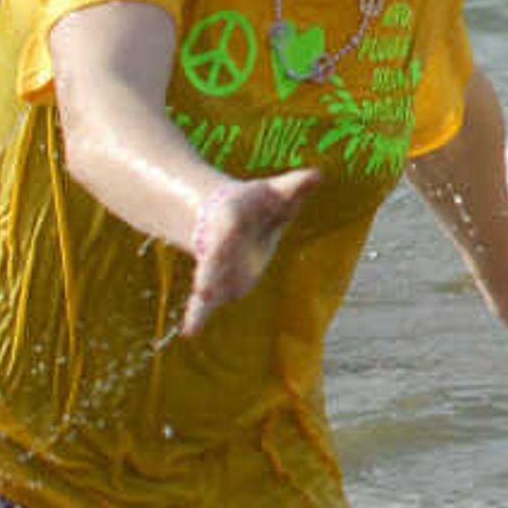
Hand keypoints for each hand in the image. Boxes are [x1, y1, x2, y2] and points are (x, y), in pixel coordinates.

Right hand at [180, 169, 318, 337]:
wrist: (222, 218)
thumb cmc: (256, 204)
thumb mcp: (275, 191)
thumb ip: (295, 186)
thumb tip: (318, 174)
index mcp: (231, 219)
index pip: (231, 227)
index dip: (230, 230)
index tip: (226, 230)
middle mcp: (218, 245)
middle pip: (213, 261)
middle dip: (210, 274)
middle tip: (204, 289)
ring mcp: (214, 267)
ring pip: (209, 283)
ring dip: (209, 294)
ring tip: (201, 310)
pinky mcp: (215, 284)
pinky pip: (202, 304)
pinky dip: (196, 316)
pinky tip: (189, 333)